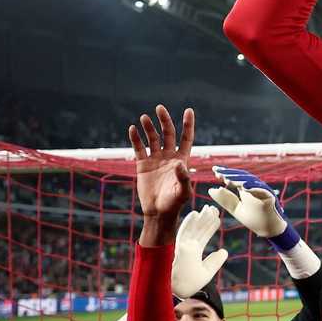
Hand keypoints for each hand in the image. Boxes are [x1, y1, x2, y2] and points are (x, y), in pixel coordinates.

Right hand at [129, 105, 193, 222]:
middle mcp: (169, 156)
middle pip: (168, 133)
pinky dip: (135, 138)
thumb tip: (179, 164)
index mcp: (182, 160)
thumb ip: (183, 178)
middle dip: (164, 120)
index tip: (188, 110)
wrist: (158, 212)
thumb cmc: (174, 203)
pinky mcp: (142, 165)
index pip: (186, 138)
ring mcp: (155, 160)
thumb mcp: (183, 192)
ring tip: (144, 117)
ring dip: (149, 127)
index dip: (188, 124)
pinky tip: (133, 129)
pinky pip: (139, 148)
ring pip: (152, 138)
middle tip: (160, 108)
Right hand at [171, 207, 227, 298]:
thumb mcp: (207, 272)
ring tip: (209, 209)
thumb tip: (224, 251)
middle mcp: (188, 247)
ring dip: (200, 218)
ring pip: (193, 229)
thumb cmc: (190, 285)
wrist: (179, 292)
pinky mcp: (179, 248)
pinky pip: (184, 233)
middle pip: (199, 230)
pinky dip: (189, 223)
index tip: (217, 218)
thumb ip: (215, 261)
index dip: (210, 226)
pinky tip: (195, 214)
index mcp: (193, 252)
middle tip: (214, 208)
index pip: (203, 235)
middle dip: (206, 219)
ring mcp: (183, 247)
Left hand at [208, 166, 288, 237]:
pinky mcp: (270, 197)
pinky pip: (263, 190)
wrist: (268, 230)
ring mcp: (263, 191)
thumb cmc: (254, 220)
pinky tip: (244, 187)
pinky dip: (254, 188)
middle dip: (230, 173)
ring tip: (227, 179)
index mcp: (246, 189)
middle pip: (242, 176)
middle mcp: (255, 187)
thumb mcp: (235, 209)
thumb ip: (224, 200)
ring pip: (252, 181)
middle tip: (218, 172)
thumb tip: (211, 189)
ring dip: (239, 179)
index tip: (214, 170)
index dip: (225, 173)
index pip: (235, 178)